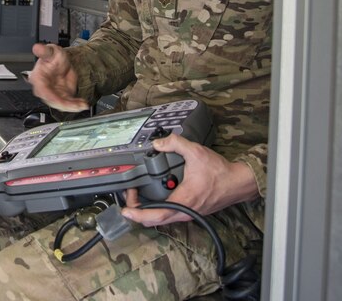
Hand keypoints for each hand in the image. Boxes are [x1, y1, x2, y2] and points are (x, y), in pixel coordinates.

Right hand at [29, 43, 88, 112]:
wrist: (63, 62)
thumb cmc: (53, 57)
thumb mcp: (51, 51)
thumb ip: (44, 51)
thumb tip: (37, 47)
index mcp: (38, 79)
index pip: (43, 91)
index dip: (52, 98)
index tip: (61, 102)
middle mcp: (44, 89)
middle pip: (53, 101)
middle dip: (65, 105)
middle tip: (76, 105)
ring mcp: (53, 94)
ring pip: (61, 105)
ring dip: (72, 107)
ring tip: (82, 105)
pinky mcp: (62, 97)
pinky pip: (68, 104)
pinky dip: (76, 105)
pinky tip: (83, 104)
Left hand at [121, 133, 259, 226]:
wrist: (238, 183)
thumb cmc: (220, 172)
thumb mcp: (196, 153)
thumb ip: (175, 144)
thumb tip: (158, 143)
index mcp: (183, 201)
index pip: (156, 215)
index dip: (137, 215)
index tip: (125, 209)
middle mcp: (184, 212)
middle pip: (153, 220)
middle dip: (136, 211)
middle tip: (129, 195)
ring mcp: (187, 213)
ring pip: (160, 219)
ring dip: (146, 210)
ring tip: (136, 194)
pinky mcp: (190, 212)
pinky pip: (168, 215)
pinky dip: (156, 209)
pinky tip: (151, 197)